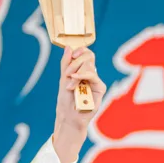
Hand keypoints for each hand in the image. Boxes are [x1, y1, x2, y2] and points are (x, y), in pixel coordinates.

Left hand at [53, 47, 105, 162]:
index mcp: (82, 71)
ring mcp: (96, 81)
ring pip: (89, 64)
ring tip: (69, 84)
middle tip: (67, 74)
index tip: (73, 54)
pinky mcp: (100, 88)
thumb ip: (66, 63)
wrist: (69, 116)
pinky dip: (82, 75)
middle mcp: (91, 74)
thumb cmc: (66, 100)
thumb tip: (68, 47)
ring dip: (76, 71)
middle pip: (89, 56)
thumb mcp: (63, 78)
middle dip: (75, 62)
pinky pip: (92, 75)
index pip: (86, 54)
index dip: (81, 50)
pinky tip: (74, 80)